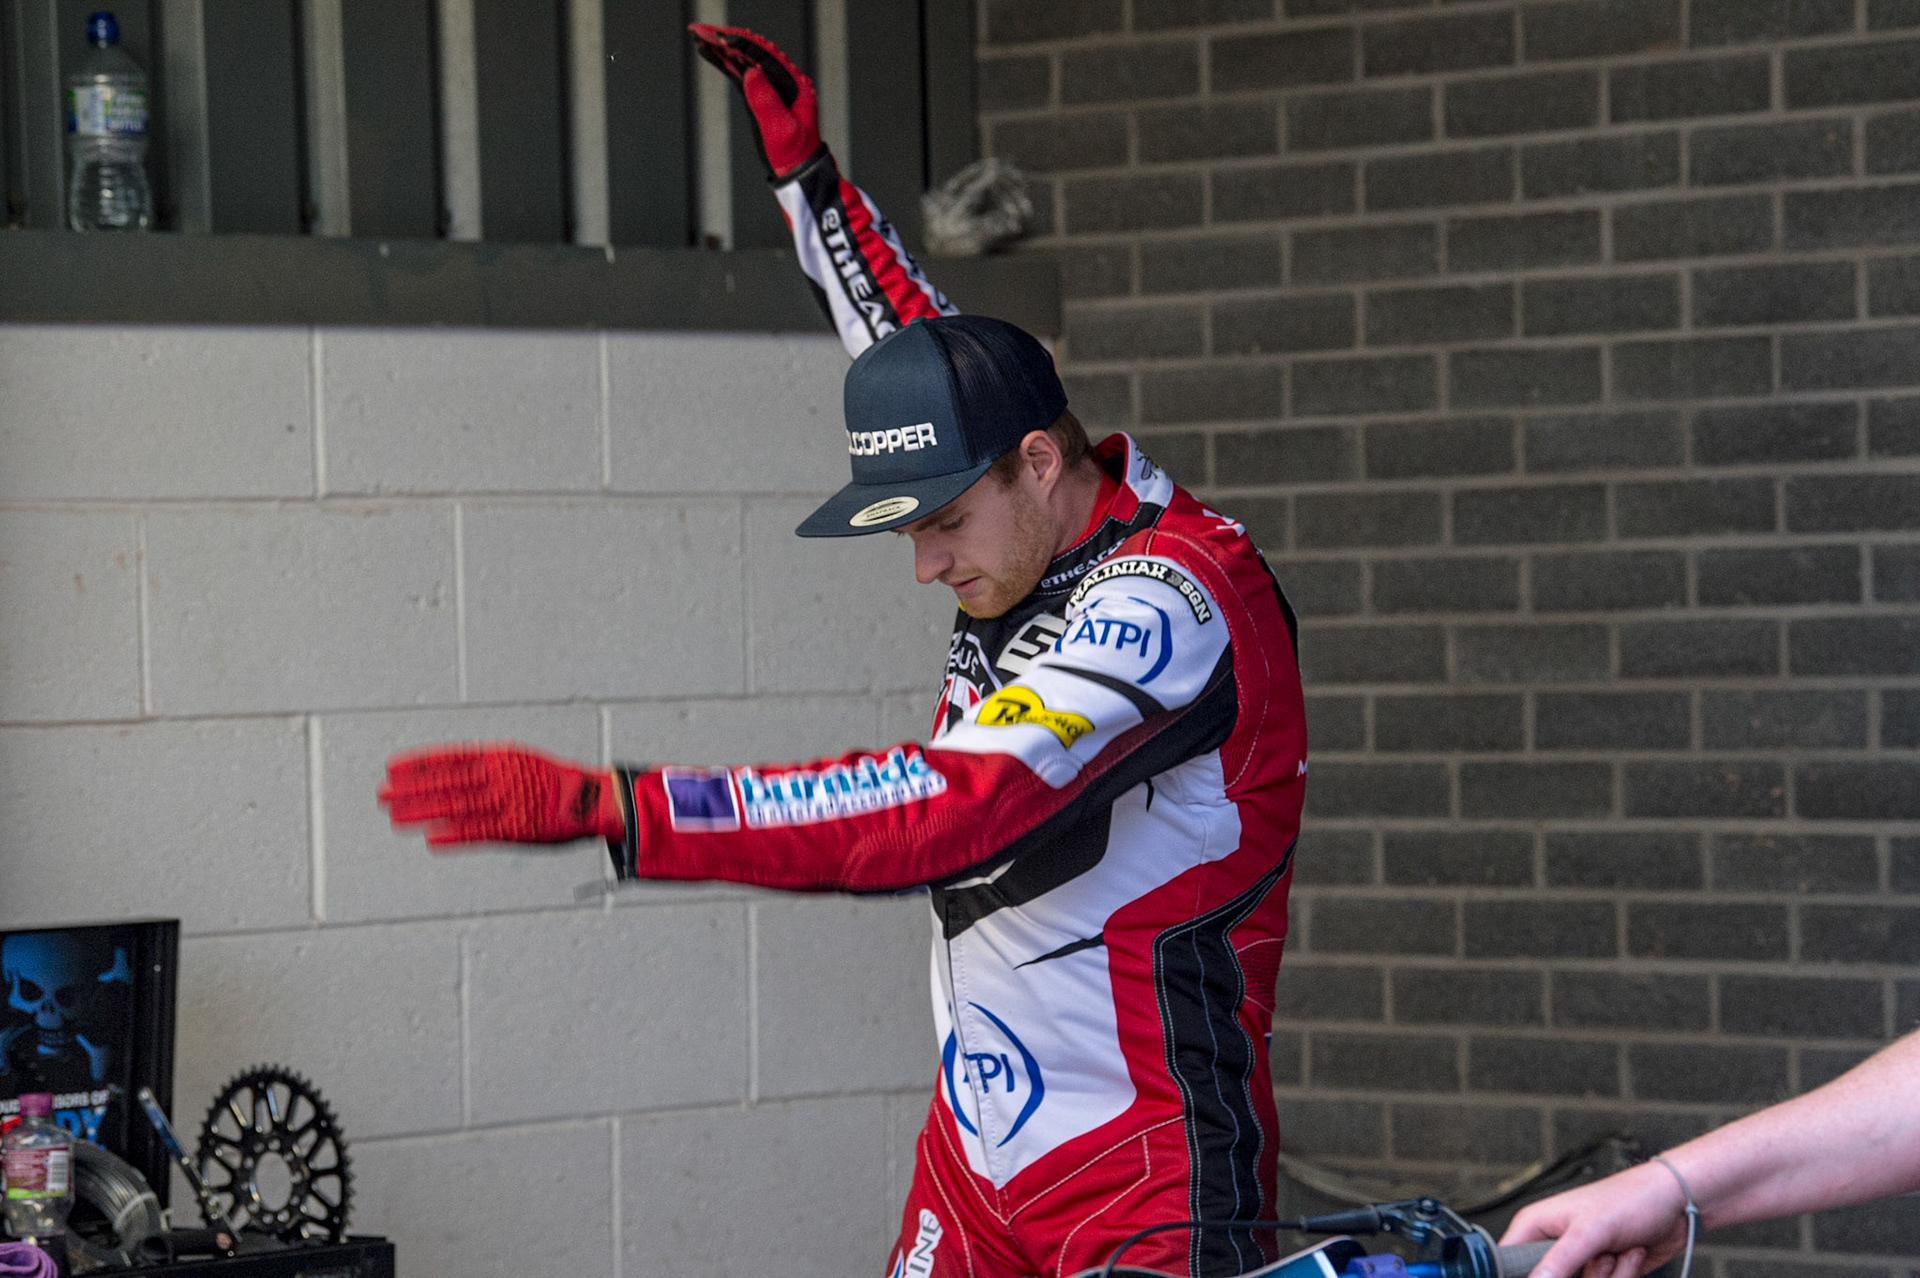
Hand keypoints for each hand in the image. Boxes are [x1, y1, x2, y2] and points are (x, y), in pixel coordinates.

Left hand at [380, 744, 624, 847]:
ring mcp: (507, 802)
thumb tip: (455, 769)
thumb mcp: (519, 762)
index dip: (419, 763)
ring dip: (423, 812)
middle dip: (411, 789)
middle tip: (381, 795)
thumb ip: (488, 768)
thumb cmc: (554, 782)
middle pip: (446, 782)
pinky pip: (480, 832)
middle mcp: (499, 776)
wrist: (592, 800)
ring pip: (456, 806)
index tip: (391, 767)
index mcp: (499, 756)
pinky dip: (454, 836)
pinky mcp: (517, 828)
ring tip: (395, 817)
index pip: (450, 757)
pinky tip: (431, 840)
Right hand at [687, 23, 820, 178]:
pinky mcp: (759, 95)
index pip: (764, 55)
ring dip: (721, 48)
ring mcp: (770, 87)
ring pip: (743, 60)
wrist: (798, 172)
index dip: (741, 43)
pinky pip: (740, 73)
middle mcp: (782, 80)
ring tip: (698, 36)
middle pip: (751, 52)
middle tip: (700, 31)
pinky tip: (709, 52)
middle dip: (725, 39)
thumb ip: (766, 101)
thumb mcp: (782, 129)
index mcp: (794, 84)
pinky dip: (724, 62)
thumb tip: (750, 72)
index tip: (720, 37)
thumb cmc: (795, 153)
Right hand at [1501, 1163, 1691, 1277]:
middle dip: (1586, 1275)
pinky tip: (1630, 1253)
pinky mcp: (1603, 1272)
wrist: (1674, 1206)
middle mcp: (1555, 1246)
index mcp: (1536, 1226)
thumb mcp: (1591, 1230)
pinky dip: (1624, 1276)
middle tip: (1599, 1257)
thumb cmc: (1630, 1199)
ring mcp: (1581, 1261)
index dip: (1524, 1274)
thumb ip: (1561, 1259)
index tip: (1560, 1270)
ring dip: (1610, 1275)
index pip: (1509, 1262)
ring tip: (1618, 1248)